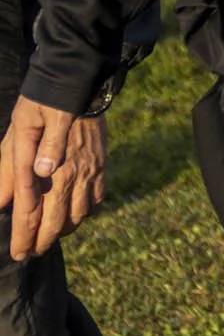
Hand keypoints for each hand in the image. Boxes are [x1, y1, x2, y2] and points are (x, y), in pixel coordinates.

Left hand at [3, 100, 104, 259]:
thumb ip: (10, 170)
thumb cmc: (40, 106)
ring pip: (80, 214)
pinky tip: (76, 213)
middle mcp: (73, 174)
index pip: (33, 214)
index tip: (19, 253)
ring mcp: (91, 169)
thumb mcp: (16, 133)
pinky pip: (97, 197)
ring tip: (52, 236)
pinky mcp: (102, 162)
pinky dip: (86, 211)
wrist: (78, 82)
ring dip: (65, 230)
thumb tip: (3, 204)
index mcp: (48, 169)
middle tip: (31, 252)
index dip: (24, 237)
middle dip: (43, 241)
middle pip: (58, 221)